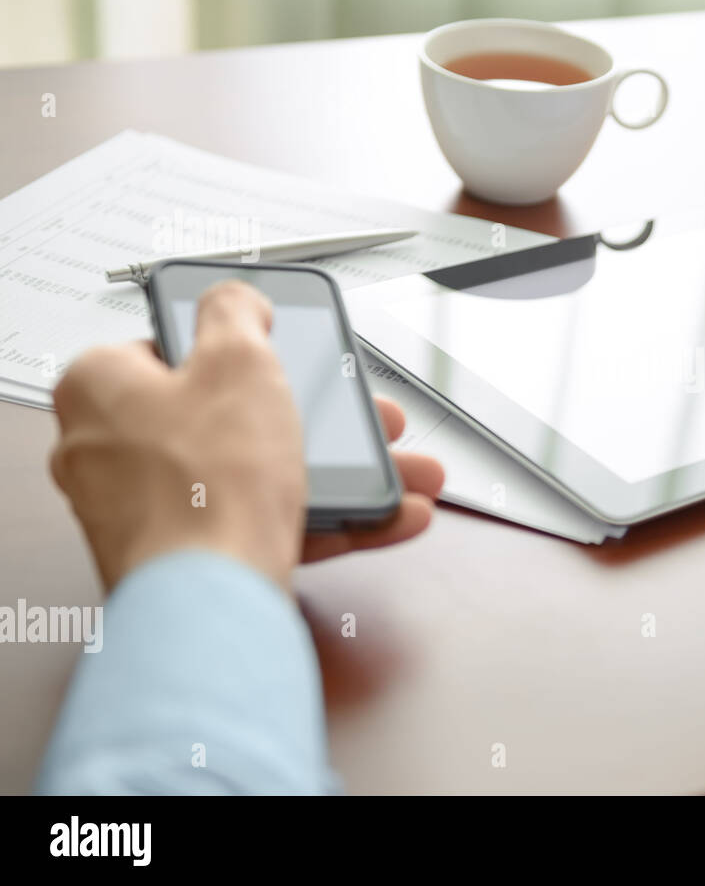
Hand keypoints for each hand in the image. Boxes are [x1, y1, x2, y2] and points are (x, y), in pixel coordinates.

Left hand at [50, 280, 442, 592]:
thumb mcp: (239, 360)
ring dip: (346, 473)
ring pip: (263, 476)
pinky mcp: (192, 560)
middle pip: (234, 417)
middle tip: (367, 417)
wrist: (212, 604)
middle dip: (324, 420)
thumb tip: (234, 297)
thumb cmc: (206, 488)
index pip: (172, 345)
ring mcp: (153, 512)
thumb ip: (237, 312)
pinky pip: (270, 525)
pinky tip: (389, 514)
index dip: (241, 346)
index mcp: (102, 389)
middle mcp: (114, 452)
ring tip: (404, 472)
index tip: (284, 347)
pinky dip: (331, 518)